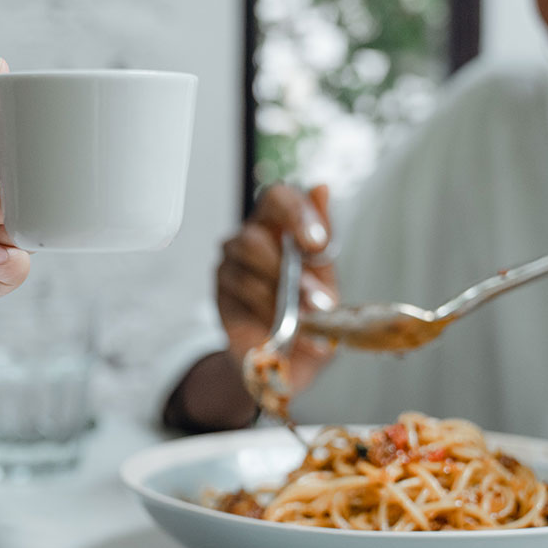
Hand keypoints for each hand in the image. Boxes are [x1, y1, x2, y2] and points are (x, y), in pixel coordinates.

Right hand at [216, 183, 339, 395]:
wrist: (287, 360)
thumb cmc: (308, 312)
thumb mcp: (326, 278)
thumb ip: (323, 241)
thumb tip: (321, 187)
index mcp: (281, 224)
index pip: (278, 197)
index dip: (296, 213)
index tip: (316, 243)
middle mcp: (252, 235)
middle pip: (253, 234)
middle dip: (289, 270)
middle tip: (318, 301)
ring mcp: (232, 260)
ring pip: (245, 263)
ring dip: (280, 294)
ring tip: (303, 320)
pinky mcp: (220, 287)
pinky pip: (239, 291)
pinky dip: (267, 311)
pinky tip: (281, 327)